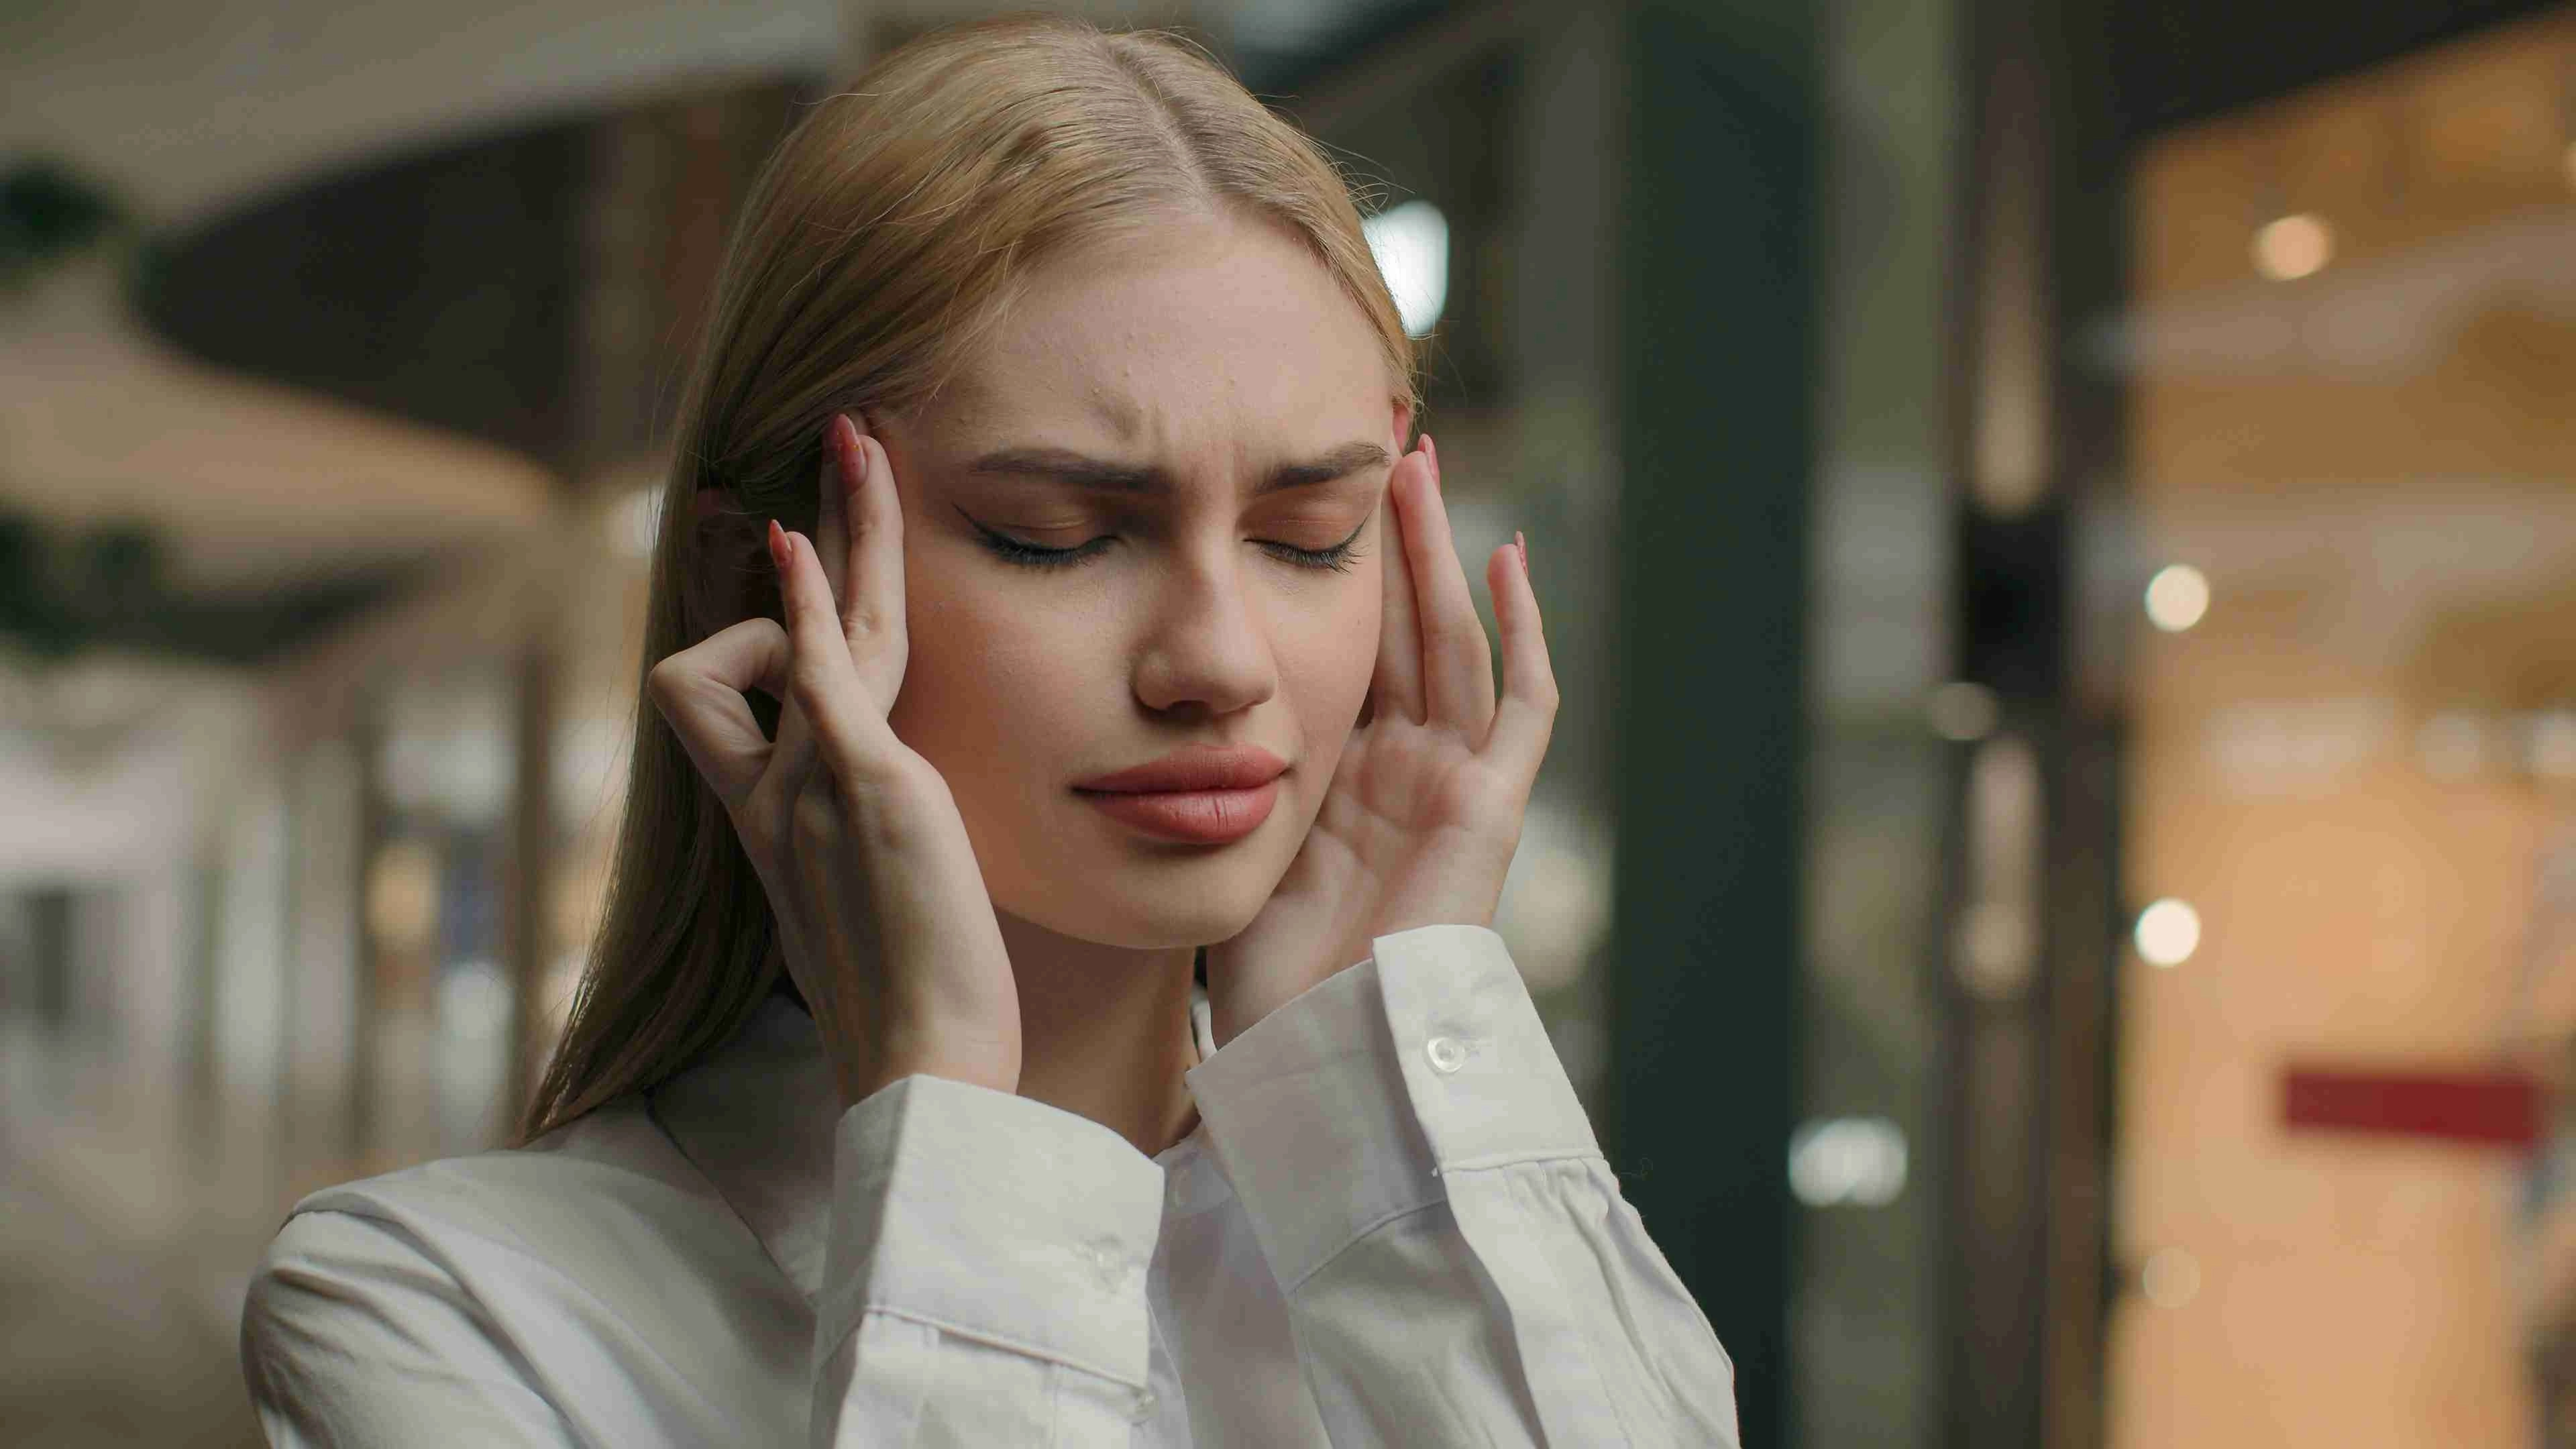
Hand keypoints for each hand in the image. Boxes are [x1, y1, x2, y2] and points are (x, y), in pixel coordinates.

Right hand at [647, 414, 1020, 1107]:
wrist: (920, 1064)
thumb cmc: (913, 1007)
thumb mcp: (870, 910)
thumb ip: (861, 847)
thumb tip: (893, 824)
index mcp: (772, 821)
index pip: (735, 698)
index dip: (768, 642)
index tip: (806, 611)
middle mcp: (774, 793)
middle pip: (759, 635)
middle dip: (811, 538)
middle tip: (844, 448)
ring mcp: (810, 784)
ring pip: (808, 629)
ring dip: (844, 528)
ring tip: (864, 442)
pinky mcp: (860, 783)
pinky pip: (817, 669)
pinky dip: (807, 601)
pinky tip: (801, 538)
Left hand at [1203, 436, 1558, 1046]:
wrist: (1317, 1057)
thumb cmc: (1260, 987)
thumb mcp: (1220, 856)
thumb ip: (1202, 794)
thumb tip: (1122, 742)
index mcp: (1339, 783)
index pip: (1344, 656)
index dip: (1333, 584)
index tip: (1301, 505)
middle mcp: (1399, 774)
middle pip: (1404, 630)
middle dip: (1393, 543)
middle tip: (1381, 451)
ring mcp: (1450, 787)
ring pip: (1454, 642)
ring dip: (1438, 555)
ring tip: (1419, 467)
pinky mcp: (1490, 809)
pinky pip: (1522, 703)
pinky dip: (1522, 630)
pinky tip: (1505, 557)